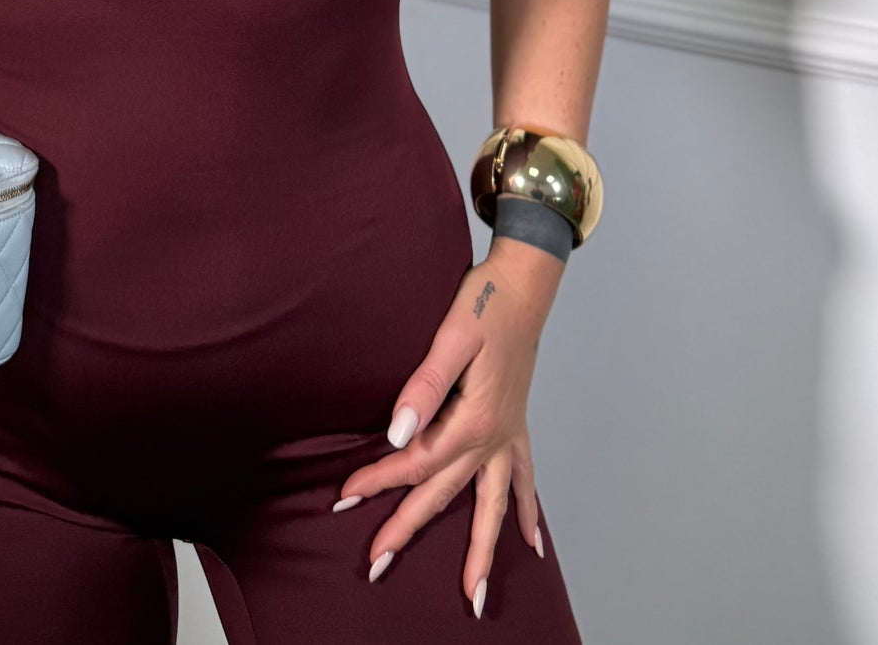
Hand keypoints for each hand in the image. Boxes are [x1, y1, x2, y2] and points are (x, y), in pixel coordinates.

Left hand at [332, 237, 564, 615]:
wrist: (525, 282)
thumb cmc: (485, 302)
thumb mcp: (450, 337)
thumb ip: (423, 387)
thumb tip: (396, 433)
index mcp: (473, 419)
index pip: (416, 461)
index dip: (378, 480)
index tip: (344, 496)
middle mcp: (494, 436)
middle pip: (445, 494)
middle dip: (409, 530)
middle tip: (377, 566)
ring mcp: (509, 435)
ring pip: (493, 505)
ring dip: (482, 550)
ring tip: (474, 594)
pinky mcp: (516, 425)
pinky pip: (525, 481)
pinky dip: (529, 513)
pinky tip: (533, 543)